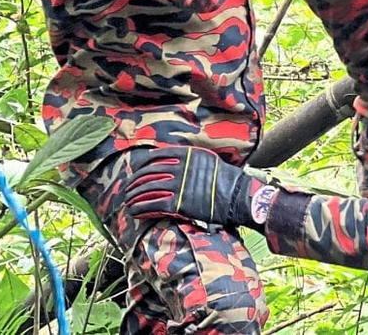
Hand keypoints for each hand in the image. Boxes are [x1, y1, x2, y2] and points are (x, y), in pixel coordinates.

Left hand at [123, 147, 270, 230]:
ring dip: (134, 196)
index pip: (155, 157)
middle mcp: (179, 168)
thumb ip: (190, 160)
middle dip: (134, 182)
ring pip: (147, 189)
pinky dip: (141, 208)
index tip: (137, 170)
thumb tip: (176, 161)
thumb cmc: (226, 179)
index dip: (142, 165)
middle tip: (128, 189)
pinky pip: (153, 205)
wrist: (239, 196)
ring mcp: (178, 186)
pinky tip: (135, 211)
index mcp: (186, 155)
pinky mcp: (178, 204)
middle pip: (148, 173)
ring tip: (128, 201)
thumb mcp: (208, 160)